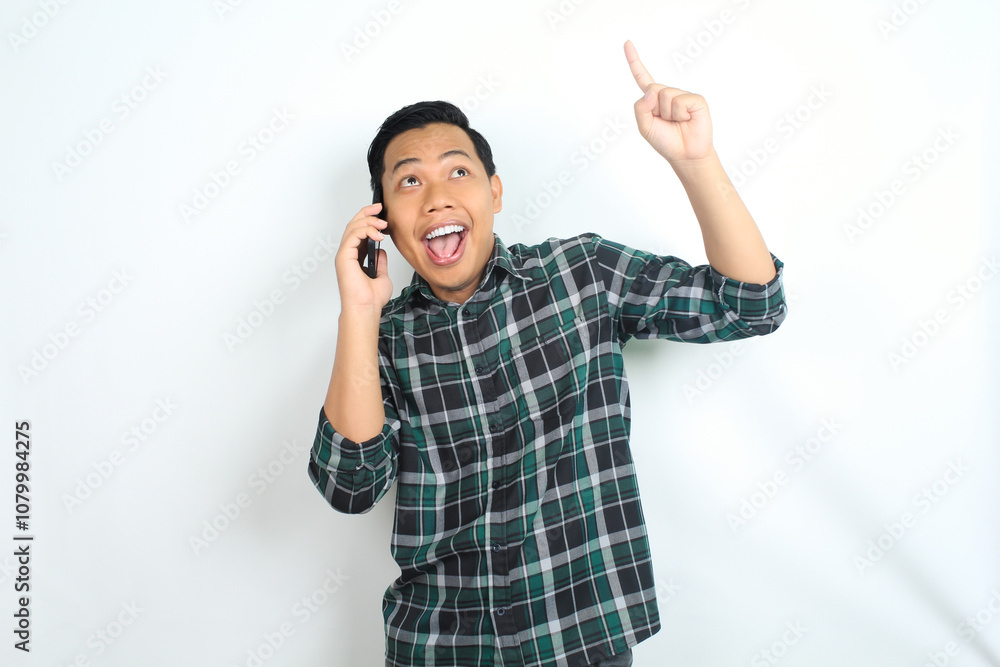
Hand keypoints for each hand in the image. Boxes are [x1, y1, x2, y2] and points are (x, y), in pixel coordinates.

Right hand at [334, 203, 392, 311]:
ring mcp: (345, 254)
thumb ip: (380, 261)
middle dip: (366, 212)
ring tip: (383, 224)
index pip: (358, 231)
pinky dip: (366, 231)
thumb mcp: (382, 275)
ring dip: (369, 221)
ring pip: (352, 227)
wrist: (366, 308)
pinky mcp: (344, 256)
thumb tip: (381, 251)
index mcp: (355, 257)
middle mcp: (348, 254)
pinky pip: (352, 236)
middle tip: (379, 207)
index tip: (380, 212)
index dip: (368, 219)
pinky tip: (378, 235)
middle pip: (353, 224)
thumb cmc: (371, 298)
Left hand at [625, 40, 713, 164]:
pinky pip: (680, 101)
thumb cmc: (665, 141)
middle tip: (665, 122)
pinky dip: (680, 114)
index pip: (642, 77)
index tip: (627, 43)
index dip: (634, 60)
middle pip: (653, 89)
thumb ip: (641, 108)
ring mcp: (682, 95)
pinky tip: (687, 120)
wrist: (685, 154)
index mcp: (653, 99)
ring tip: (677, 123)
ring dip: (668, 114)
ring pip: (665, 95)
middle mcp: (668, 93)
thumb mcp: (644, 127)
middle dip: (655, 108)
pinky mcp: (695, 100)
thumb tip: (652, 90)